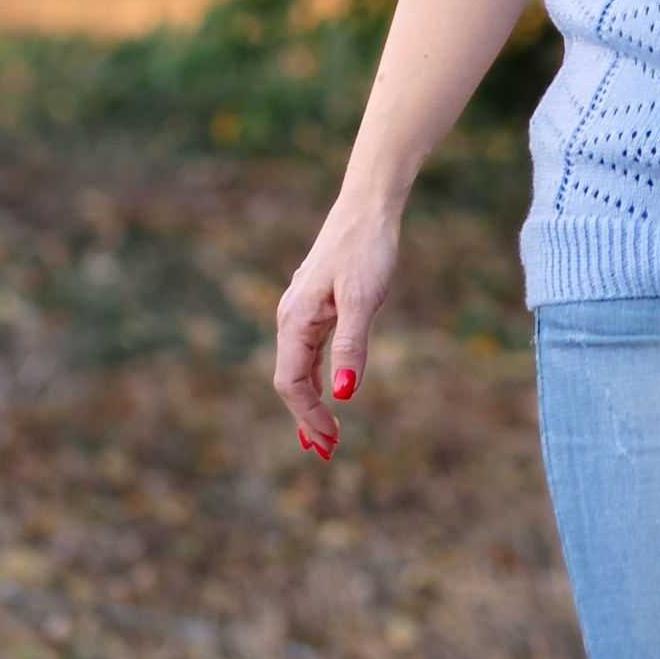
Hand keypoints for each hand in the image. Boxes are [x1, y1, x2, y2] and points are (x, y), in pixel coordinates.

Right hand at [273, 194, 401, 458]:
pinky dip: (317, 379)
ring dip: (311, 403)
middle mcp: (292, 319)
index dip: (307, 415)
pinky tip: (328, 393)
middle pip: (290, 381)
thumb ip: (351, 347)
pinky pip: (310, 353)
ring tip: (325, 437)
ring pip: (299, 368)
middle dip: (306, 418)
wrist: (369, 206)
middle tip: (328, 452)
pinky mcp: (319, 306)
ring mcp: (303, 312)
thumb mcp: (363, 299)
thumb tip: (343, 395)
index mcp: (295, 320)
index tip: (331, 440)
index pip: (290, 382)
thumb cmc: (366, 248)